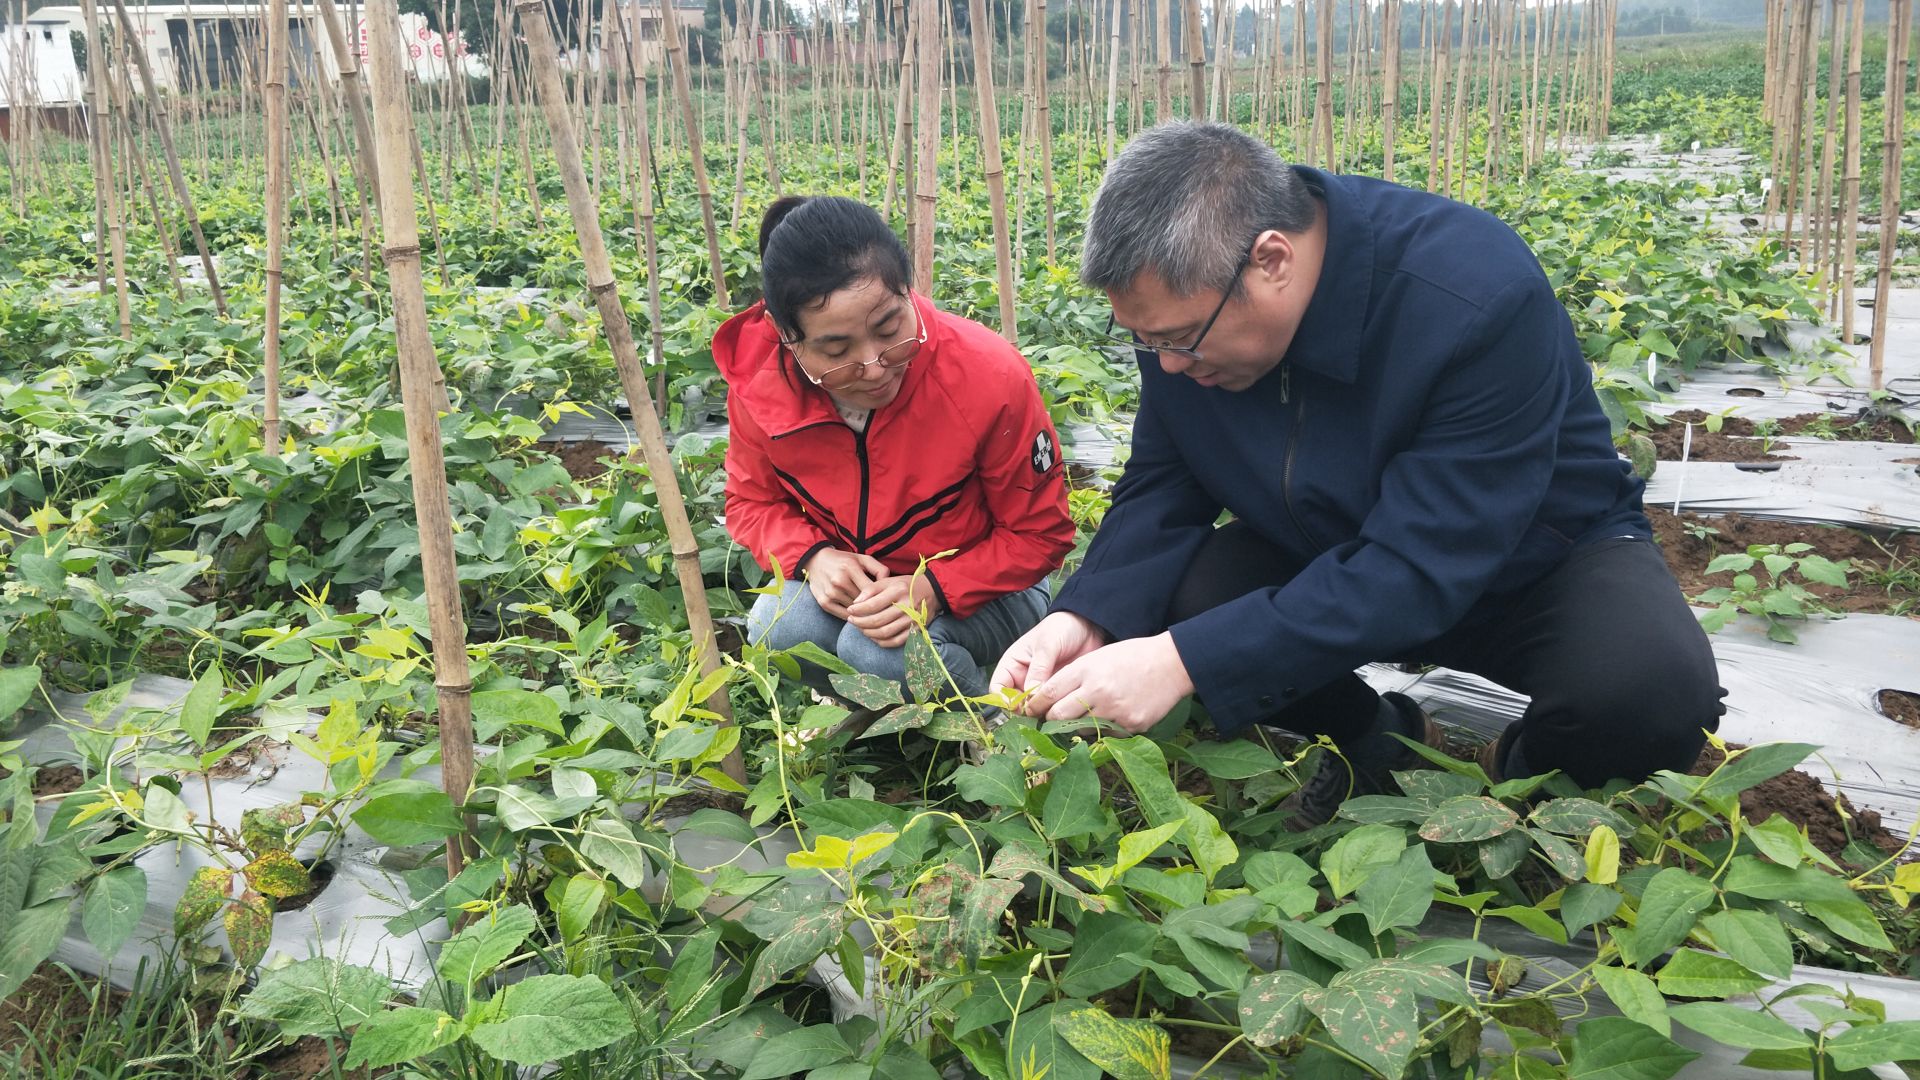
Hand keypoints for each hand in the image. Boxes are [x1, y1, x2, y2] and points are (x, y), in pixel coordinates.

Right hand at [805, 548, 887, 618]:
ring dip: (863, 613)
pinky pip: (844, 616)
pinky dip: (852, 617)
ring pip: (855, 610)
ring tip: (871, 612)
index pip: (871, 589)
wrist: (815, 562)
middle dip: (874, 606)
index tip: (888, 601)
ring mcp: (830, 592)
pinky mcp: (824, 602)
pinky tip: (859, 615)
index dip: (882, 597)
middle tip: (883, 610)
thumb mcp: (862, 559)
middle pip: (864, 601)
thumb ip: (879, 569)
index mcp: (850, 567)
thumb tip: (890, 585)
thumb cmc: (844, 561)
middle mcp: (839, 580)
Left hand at [845, 575, 941, 647]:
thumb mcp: (888, 581)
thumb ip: (871, 589)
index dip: (858, 609)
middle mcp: (906, 606)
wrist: (932, 590)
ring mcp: (911, 620)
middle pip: (877, 620)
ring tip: (861, 628)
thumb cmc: (906, 585)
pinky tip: (873, 637)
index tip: (850, 610)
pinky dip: (882, 642)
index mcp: (898, 591)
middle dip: (860, 622)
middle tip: (851, 620)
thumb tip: (855, 603)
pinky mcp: (915, 629)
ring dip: (868, 633)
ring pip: (885, 633)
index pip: (873, 604)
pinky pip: (895, 641)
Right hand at [990, 612, 1110, 710]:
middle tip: (1037, 715)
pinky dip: (1055, 713)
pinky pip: (1051, 708)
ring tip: (1052, 714)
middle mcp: (1023, 679)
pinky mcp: (1057, 694)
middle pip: (1014, 704)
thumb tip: (1031, 696)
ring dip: (1039, 715)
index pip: (998, 688)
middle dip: (1022, 712)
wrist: (1088, 627)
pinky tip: (1063, 713)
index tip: (1017, 706)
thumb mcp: (1047, 644)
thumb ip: (1039, 669)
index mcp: (1012, 665)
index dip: (1003, 700)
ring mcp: (1040, 688)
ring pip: (1033, 710)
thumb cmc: (1062, 629)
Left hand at [1021, 633, 1194, 734]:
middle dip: (1052, 718)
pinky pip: (1104, 735)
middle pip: (1058, 715)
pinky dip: (1102, 729)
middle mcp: (1097, 691)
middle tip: (1053, 717)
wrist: (1171, 664)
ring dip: (1077, 724)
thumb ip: (1074, 676)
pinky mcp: (1130, 725)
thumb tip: (1048, 698)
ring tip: (1088, 713)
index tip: (1028, 709)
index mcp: (1087, 669)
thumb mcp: (1099, 657)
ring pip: (1079, 728)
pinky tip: (1112, 715)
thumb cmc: (1132, 656)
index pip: (1049, 692)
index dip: (1034, 704)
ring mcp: (1114, 711)